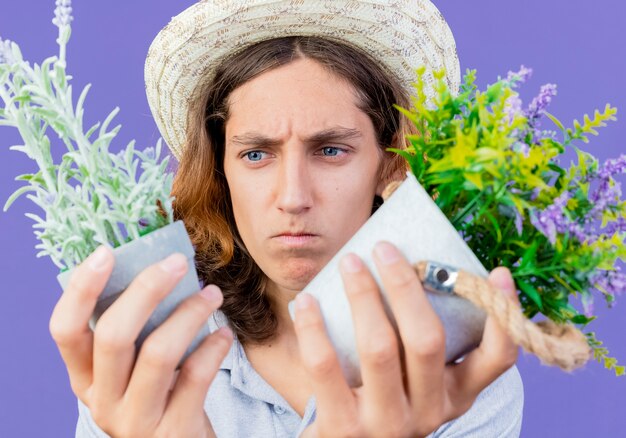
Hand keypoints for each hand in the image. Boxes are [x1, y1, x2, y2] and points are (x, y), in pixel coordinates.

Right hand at [49, 245, 232, 437]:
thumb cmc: (161, 397)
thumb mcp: (134, 370)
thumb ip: (137, 331)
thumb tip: (159, 269)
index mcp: (84, 378)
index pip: (64, 330)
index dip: (82, 289)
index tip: (106, 252)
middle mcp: (102, 400)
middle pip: (113, 335)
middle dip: (147, 289)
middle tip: (177, 262)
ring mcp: (136, 420)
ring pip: (158, 353)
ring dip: (189, 313)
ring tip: (213, 294)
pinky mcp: (173, 430)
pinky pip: (195, 377)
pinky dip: (213, 348)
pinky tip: (224, 334)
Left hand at [293, 241, 518, 437]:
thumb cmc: (381, 399)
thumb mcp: (415, 380)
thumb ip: (419, 340)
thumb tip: (404, 265)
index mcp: (455, 394)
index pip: (497, 360)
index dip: (503, 316)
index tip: (499, 273)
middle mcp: (430, 412)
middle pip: (426, 339)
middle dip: (405, 286)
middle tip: (384, 248)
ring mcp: (387, 423)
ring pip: (379, 347)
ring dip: (362, 296)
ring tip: (349, 263)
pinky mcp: (343, 428)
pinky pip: (325, 365)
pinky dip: (313, 326)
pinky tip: (306, 301)